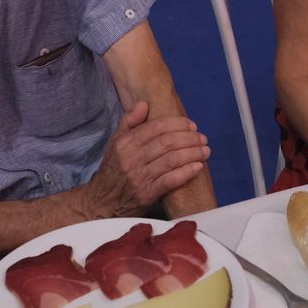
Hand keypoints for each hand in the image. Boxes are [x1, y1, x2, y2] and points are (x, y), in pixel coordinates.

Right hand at [81, 102, 209, 218]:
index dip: (177, 124)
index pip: (156, 128)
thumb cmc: (113, 170)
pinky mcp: (146, 194)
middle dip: (189, 138)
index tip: (191, 125)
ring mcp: (139, 177)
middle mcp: (131, 159)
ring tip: (205, 151)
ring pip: (171, 160)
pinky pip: (170, 180)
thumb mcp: (115, 143)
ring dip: (192, 153)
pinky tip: (197, 167)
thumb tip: (144, 104)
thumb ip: (129, 122)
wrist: (102, 202)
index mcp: (125, 143)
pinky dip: (186, 172)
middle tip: (202, 138)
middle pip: (166, 143)